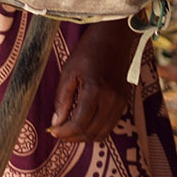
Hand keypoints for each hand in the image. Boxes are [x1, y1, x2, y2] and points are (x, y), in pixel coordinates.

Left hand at [47, 20, 137, 142]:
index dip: (64, 132)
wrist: (113, 39)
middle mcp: (111, 101)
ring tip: (69, 130)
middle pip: (91, 133)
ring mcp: (120, 103)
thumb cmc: (88, 52)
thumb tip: (56, 123)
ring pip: (102, 133)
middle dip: (72, 137)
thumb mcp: (68, 72)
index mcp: (95, 91)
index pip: (79, 124)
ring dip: (84, 136)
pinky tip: (84, 122)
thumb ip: (62, 100)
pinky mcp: (124, 102)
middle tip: (58, 133)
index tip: (52, 131)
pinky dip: (95, 129)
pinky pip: (109, 125)